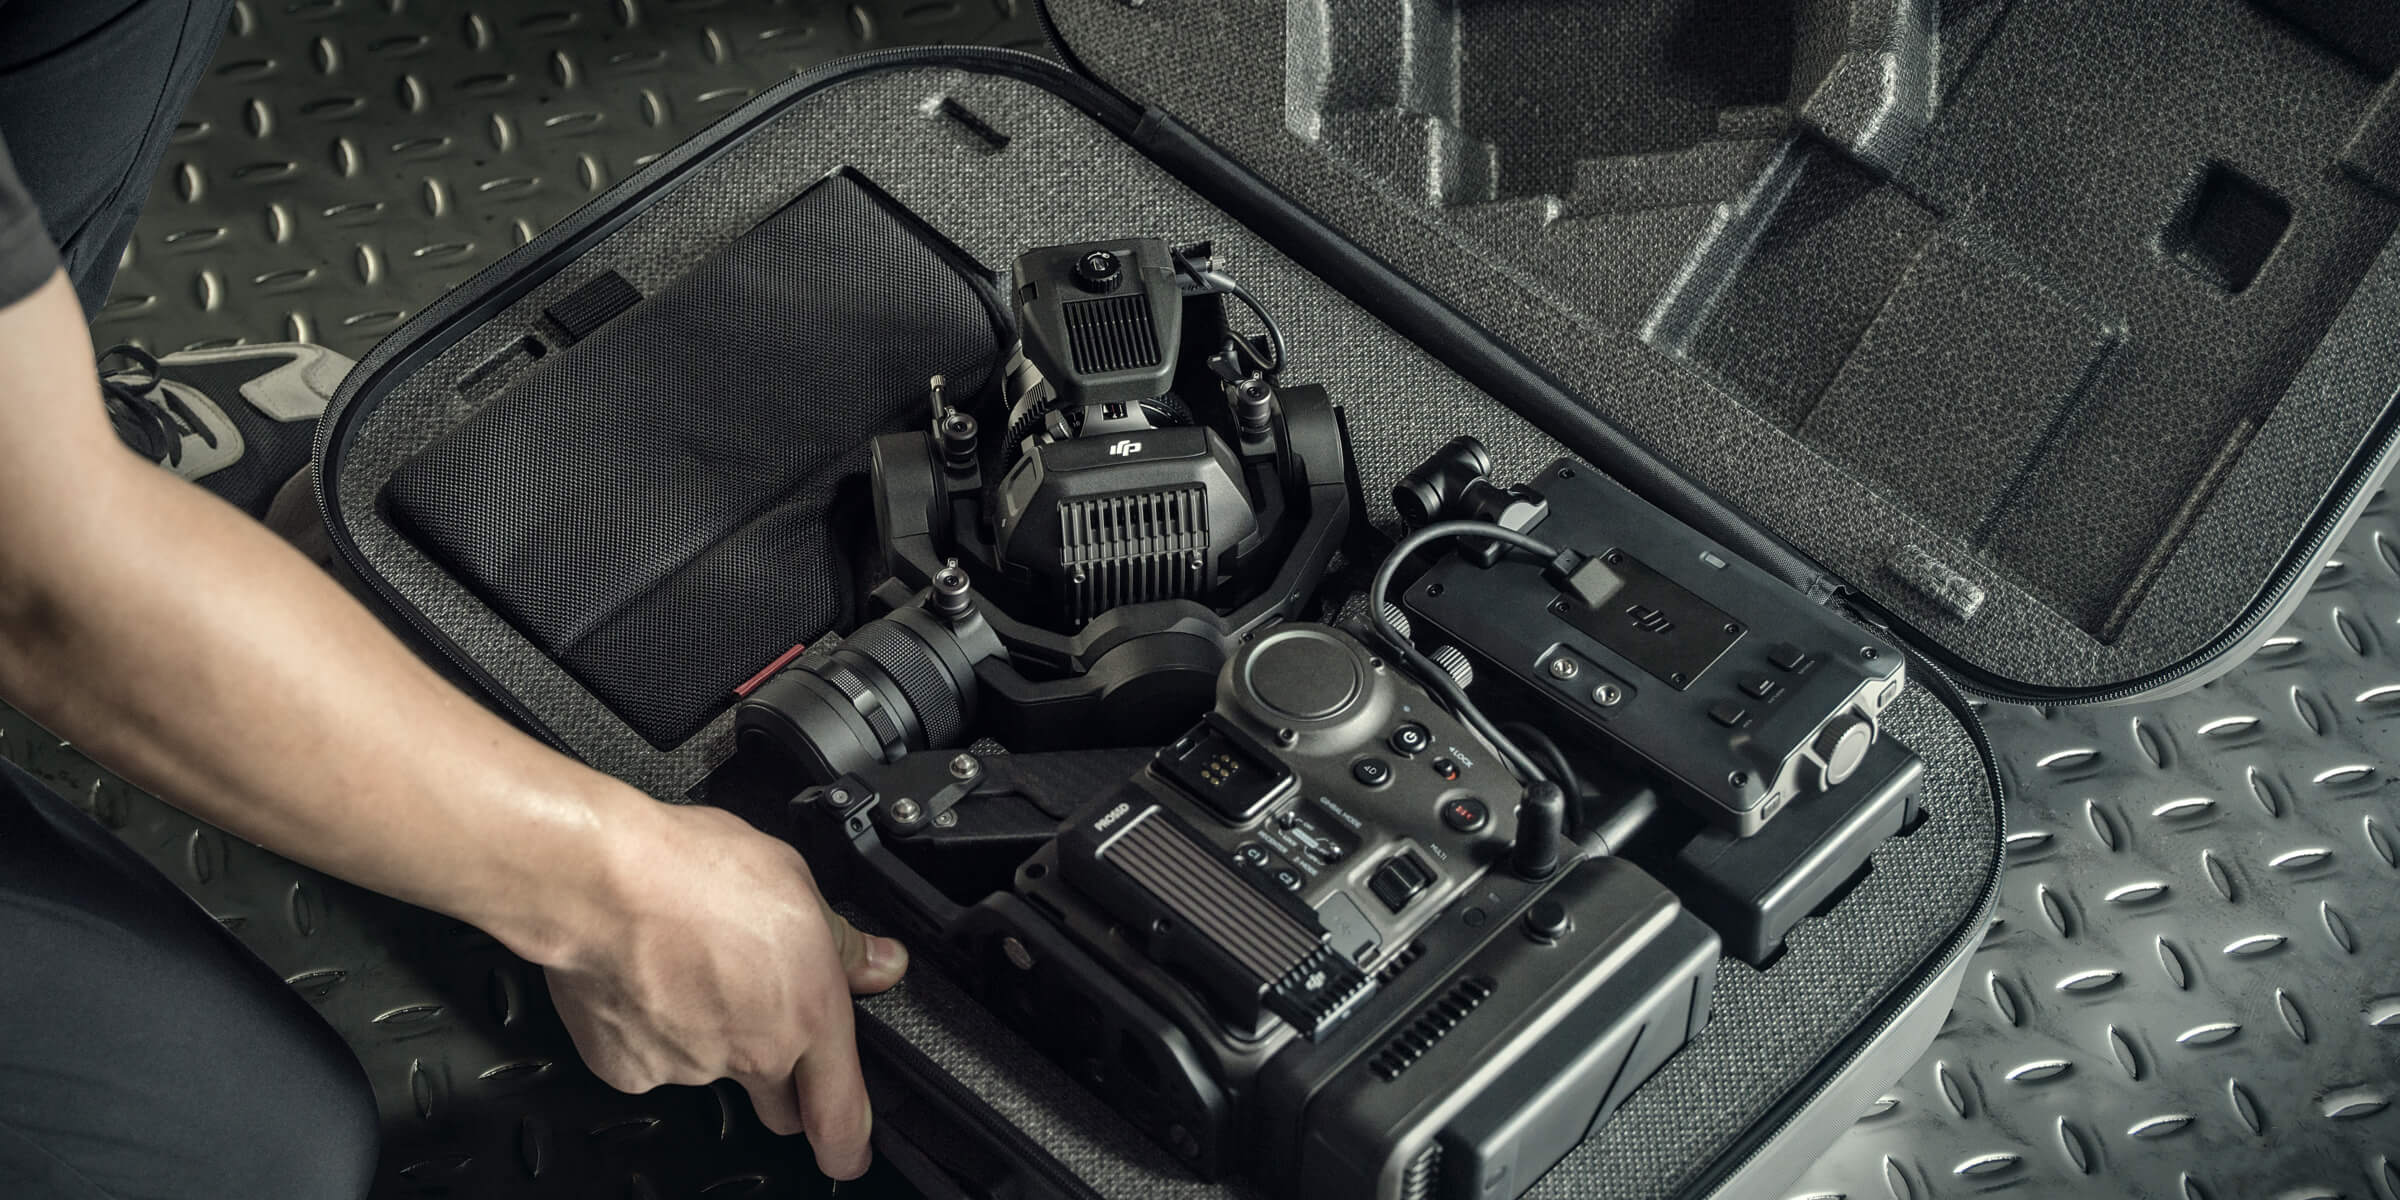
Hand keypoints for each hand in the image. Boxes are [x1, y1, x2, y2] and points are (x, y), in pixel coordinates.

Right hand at [540, 800, 906, 1178]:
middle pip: (777, 1105)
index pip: (841, 1115)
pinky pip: (651, 1061)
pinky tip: (647, 981)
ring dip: (708, 1036)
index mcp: (807, 1016)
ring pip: (710, 1072)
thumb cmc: (695, 872)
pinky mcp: (631, 1070)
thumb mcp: (797, 883)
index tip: (849, 1154)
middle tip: (758, 1018)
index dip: (849, 1147)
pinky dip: (651, 1033)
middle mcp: (753, 1055)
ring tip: (689, 967)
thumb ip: (842, 940)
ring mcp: (690, 1068)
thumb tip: (877, 963)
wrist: (600, 881)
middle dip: (777, 1080)